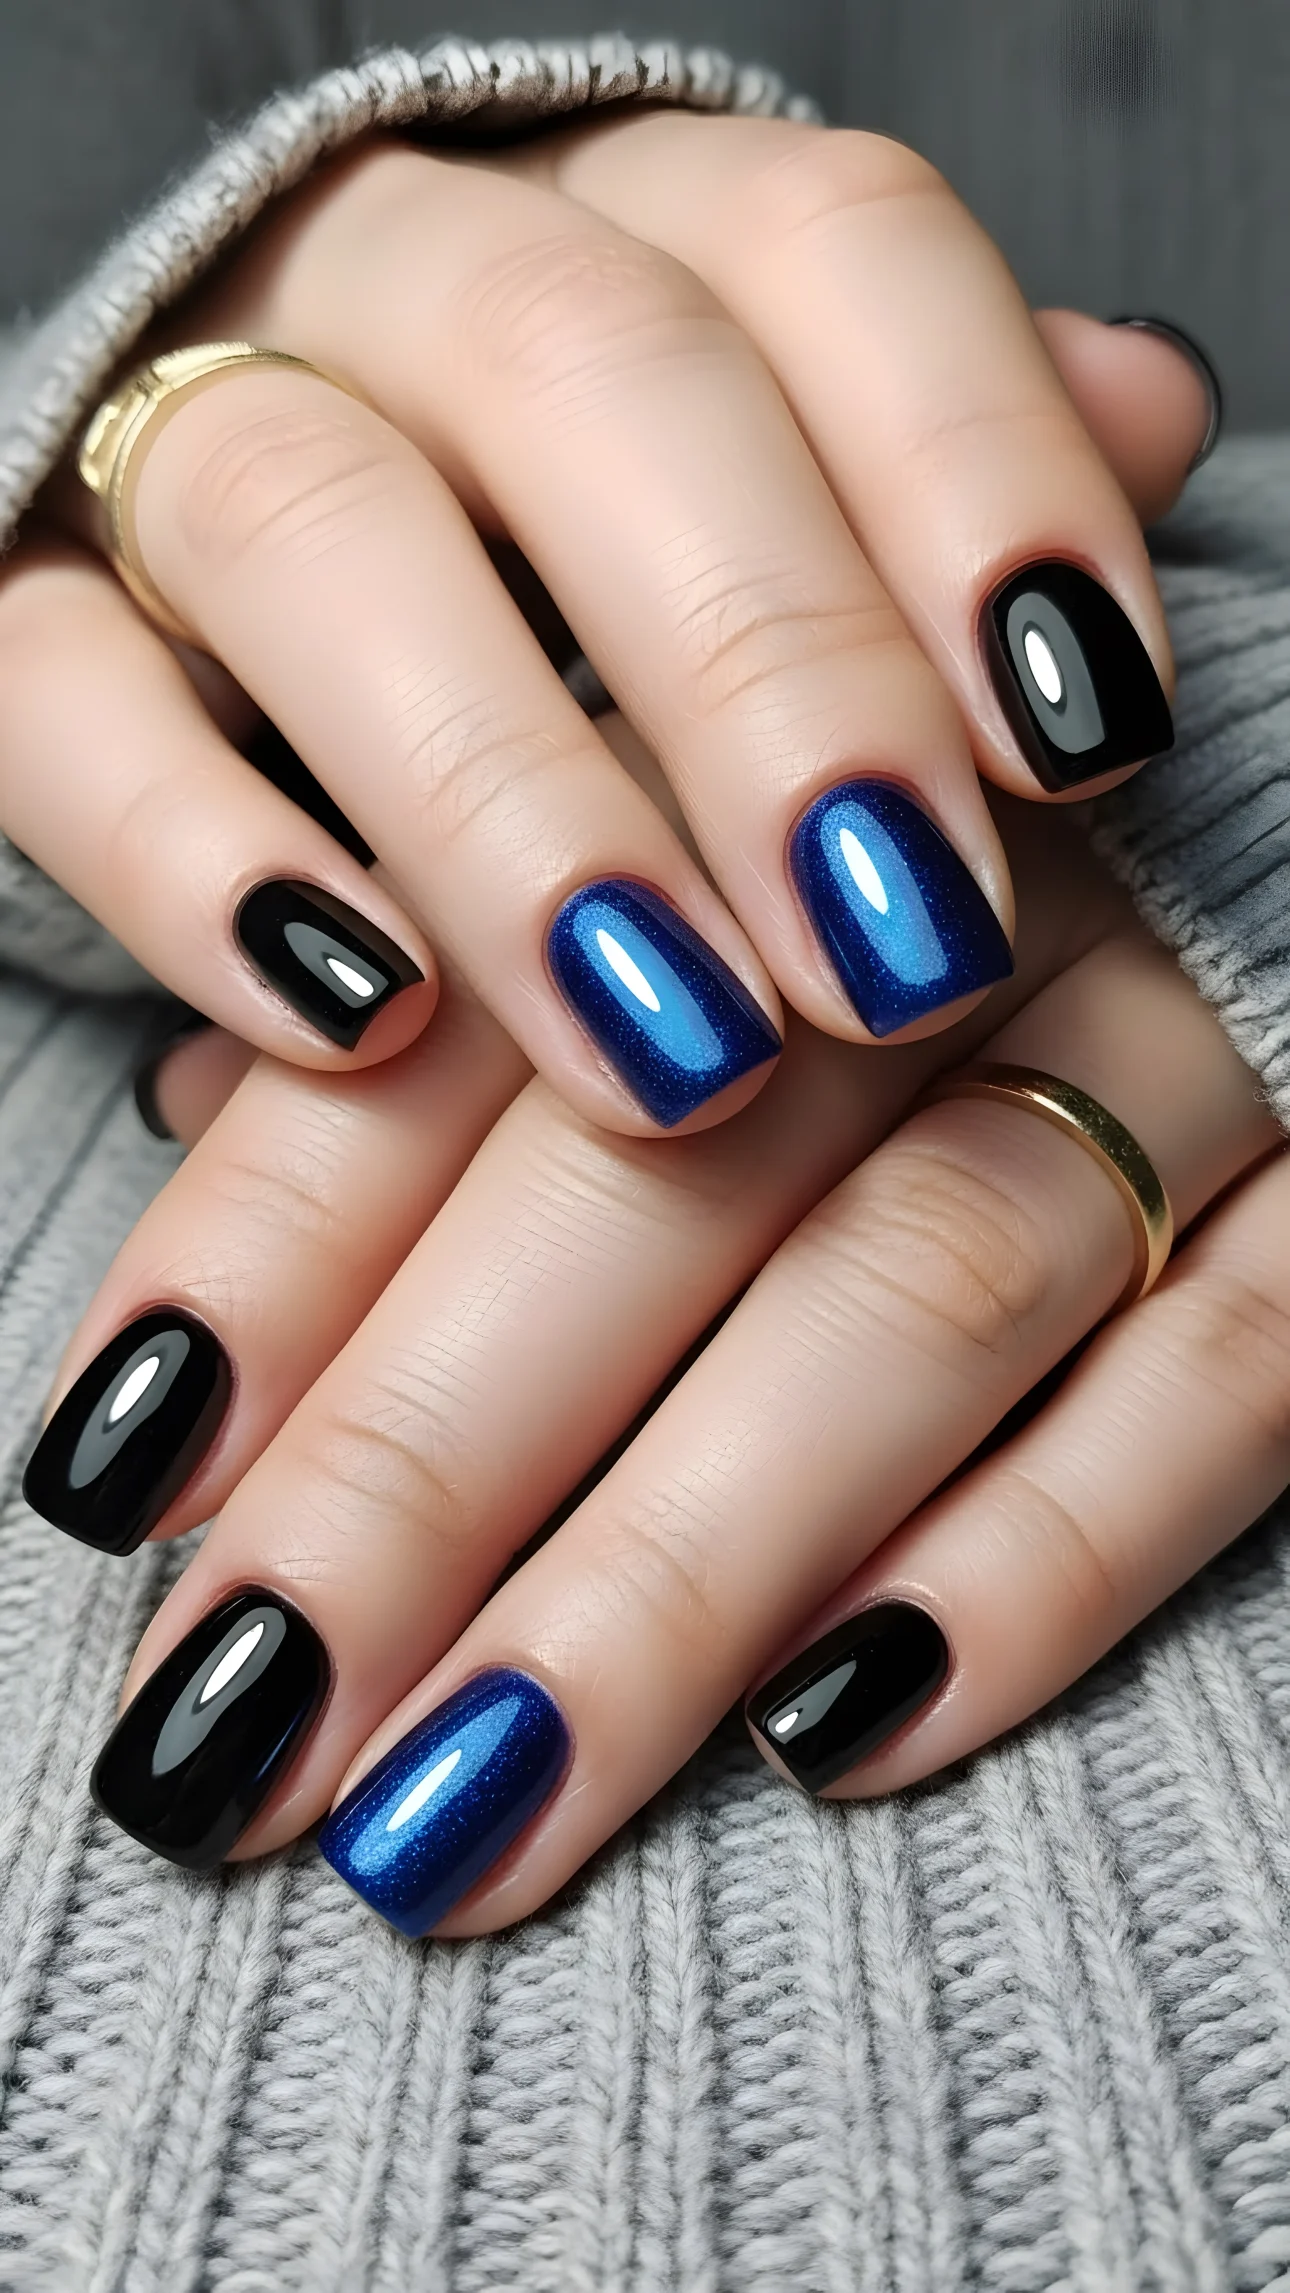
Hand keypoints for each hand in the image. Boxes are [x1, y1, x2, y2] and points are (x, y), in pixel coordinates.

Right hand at [0, 115, 1205, 1135]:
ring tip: (674, 1042)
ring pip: (312, 524)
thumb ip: (942, 472)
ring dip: (510, 796)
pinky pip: (61, 699)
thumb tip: (1150, 401)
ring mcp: (186, 436)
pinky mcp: (28, 619)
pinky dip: (200, 857)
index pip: (826, 249)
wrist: (236, 612)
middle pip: (588, 369)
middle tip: (901, 937)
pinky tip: (361, 1018)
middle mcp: (407, 287)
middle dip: (767, 664)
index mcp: (634, 240)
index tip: (1085, 731)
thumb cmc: (591, 597)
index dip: (973, 467)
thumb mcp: (792, 520)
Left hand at [29, 757, 1281, 1936]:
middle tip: (240, 1723)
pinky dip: (1041, 1561)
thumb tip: (199, 1105)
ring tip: (465, 1811)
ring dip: (675, 1571)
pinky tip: (837, 1736)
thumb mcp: (645, 840)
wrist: (1255, 772)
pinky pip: (1228, 1375)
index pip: (463, 1025)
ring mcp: (1176, 1036)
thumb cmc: (862, 858)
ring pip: (918, 1295)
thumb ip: (450, 982)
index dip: (275, 1252)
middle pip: (656, 1181)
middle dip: (427, 1466)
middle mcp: (941, 901)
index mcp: (727, 791)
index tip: (119, 1477)